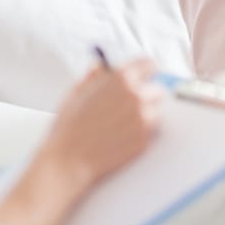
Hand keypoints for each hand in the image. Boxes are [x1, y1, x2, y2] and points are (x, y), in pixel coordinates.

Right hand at [38, 58, 162, 190]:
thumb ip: (94, 76)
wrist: (68, 160)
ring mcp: (143, 119)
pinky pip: (152, 132)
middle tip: (129, 105)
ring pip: (156, 111)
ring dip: (146, 114)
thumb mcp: (77, 92)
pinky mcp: (145, 140)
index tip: (146, 75)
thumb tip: (100, 67)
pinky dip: (142, 132)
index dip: (146, 70)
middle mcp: (136, 95)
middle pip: (157, 89)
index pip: (149, 64)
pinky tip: (122, 136)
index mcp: (120, 79)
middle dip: (145, 95)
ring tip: (122, 124)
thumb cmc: (68, 128)